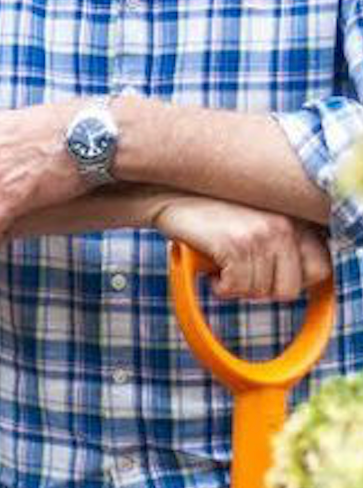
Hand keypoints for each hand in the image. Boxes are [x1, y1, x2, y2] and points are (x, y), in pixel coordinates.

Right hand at [156, 195, 332, 300]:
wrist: (168, 196)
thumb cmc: (210, 213)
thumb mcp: (257, 221)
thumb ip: (282, 242)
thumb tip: (294, 282)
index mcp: (294, 220)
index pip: (319, 268)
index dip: (294, 282)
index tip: (271, 279)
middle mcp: (282, 226)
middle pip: (288, 289)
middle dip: (261, 290)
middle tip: (240, 276)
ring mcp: (259, 235)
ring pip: (258, 291)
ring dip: (236, 288)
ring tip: (222, 268)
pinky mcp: (233, 244)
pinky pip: (236, 287)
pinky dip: (221, 288)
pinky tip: (212, 273)